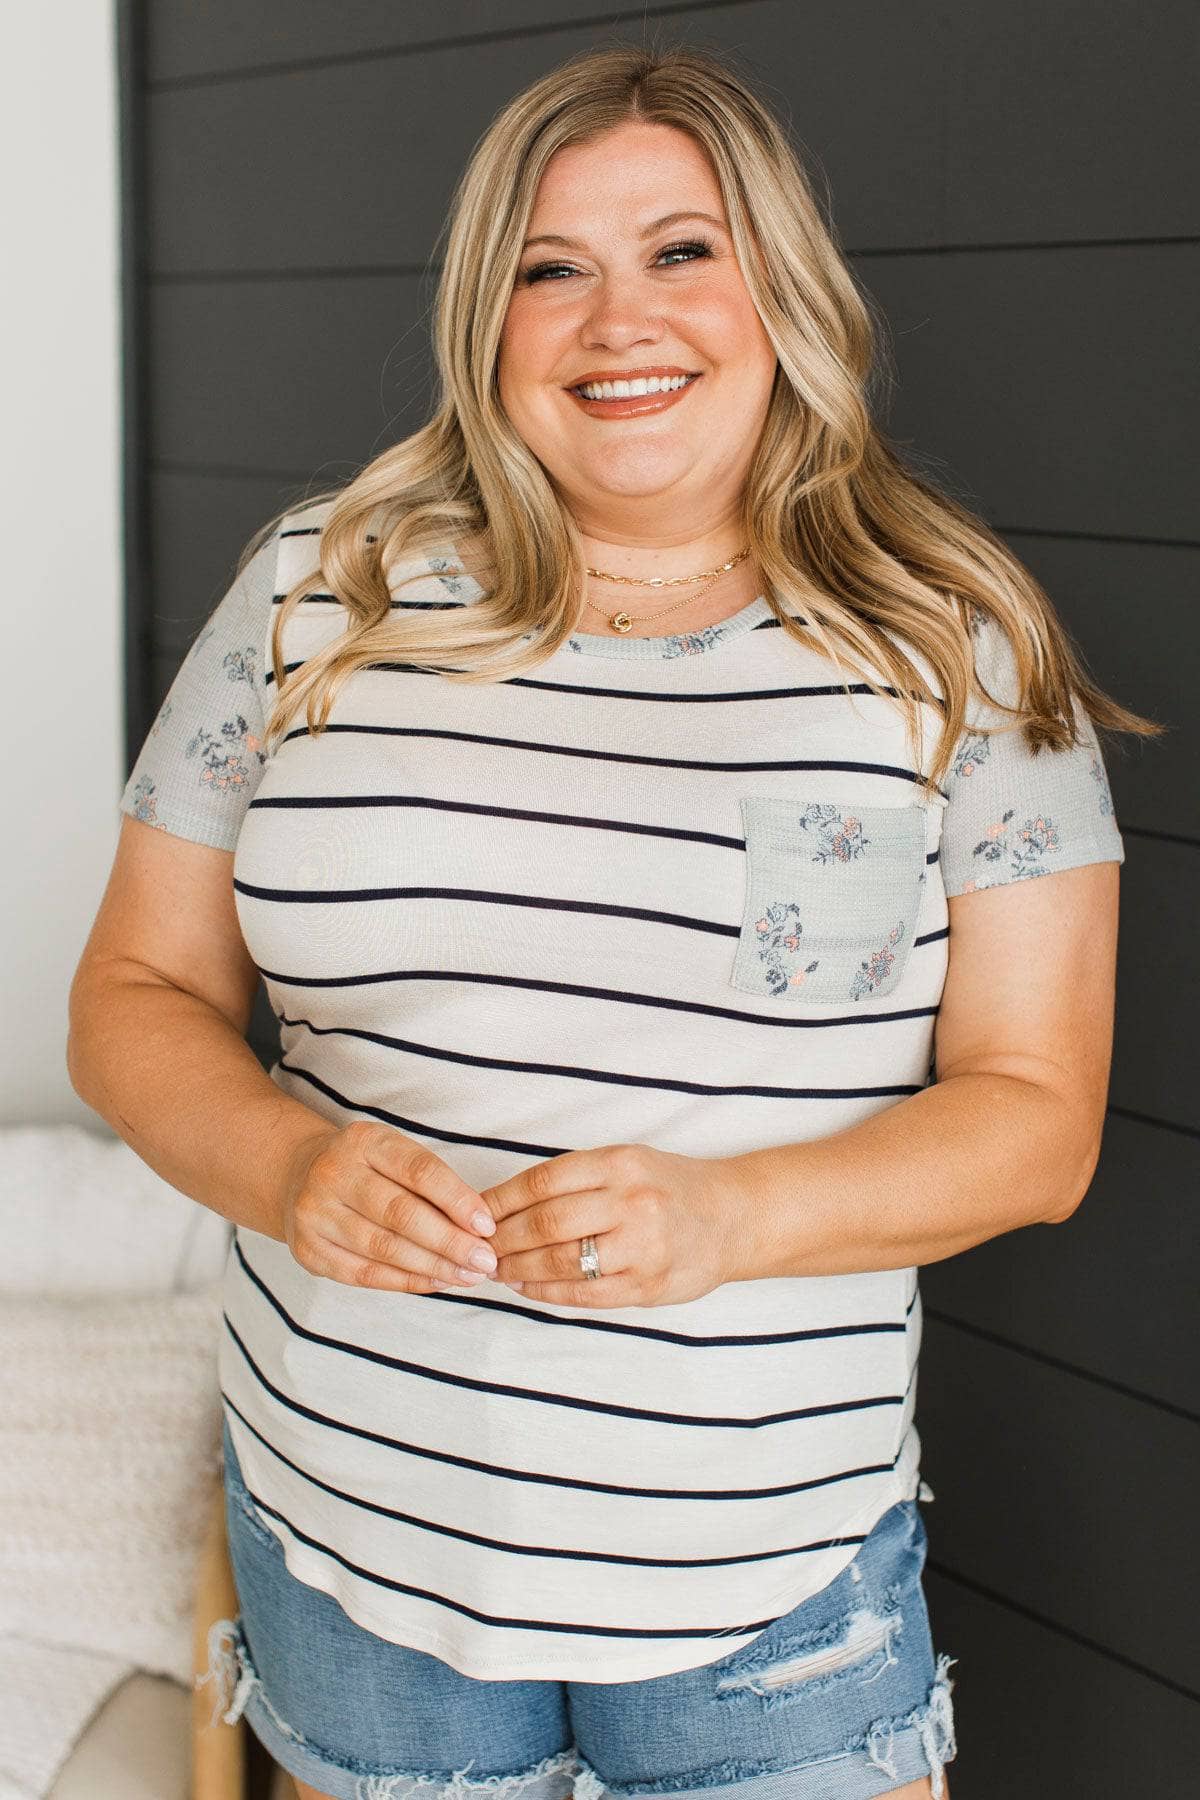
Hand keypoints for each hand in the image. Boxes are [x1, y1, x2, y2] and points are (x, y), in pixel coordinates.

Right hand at [281, 1120, 498, 1292]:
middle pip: (401, 1214)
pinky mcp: (309, 1250)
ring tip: (468, 1276)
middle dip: (450, 1242)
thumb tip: (479, 1225)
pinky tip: (436, 1283)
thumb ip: (432, 1183)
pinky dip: (406, 1281)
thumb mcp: (394, 1154)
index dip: (457, 1200)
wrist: (298, 1177)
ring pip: (384, 1248)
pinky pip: (365, 1274)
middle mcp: (334, 1173)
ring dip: (433, 1266)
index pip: (419, 1171)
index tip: (488, 1225)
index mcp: (364, 1141)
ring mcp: (315, 1213)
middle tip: (485, 1260)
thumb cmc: (366, 1168)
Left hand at [480, 1143, 739, 1307]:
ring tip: (497, 1269)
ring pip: (561, 1261)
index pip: (543, 1181)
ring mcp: (642, 1246)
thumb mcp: (628, 1162)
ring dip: (519, 1269)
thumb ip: (575, 1179)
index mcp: (620, 1163)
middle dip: (503, 1239)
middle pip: (546, 1223)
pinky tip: (526, 1288)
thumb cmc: (669, 1187)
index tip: (474, 1213)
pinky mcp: (649, 1286)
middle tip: (478, 1248)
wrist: (734, 1217)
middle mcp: (632, 1201)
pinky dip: (547, 1293)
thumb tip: (504, 1204)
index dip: (500, 1200)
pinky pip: (585, 1294)